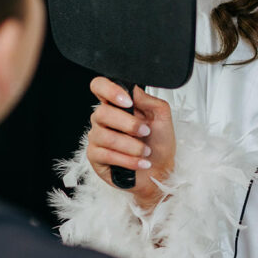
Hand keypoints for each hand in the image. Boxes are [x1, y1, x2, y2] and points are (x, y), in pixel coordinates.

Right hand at [84, 77, 175, 208]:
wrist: (161, 171)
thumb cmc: (159, 144)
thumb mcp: (161, 117)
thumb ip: (148, 100)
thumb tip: (132, 90)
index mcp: (117, 105)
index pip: (99, 86)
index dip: (109, 90)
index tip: (127, 101)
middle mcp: (103, 120)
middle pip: (102, 113)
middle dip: (129, 125)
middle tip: (145, 132)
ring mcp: (97, 138)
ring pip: (105, 136)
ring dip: (131, 146)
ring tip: (145, 152)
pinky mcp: (95, 157)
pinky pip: (106, 155)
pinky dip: (128, 160)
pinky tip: (140, 162)